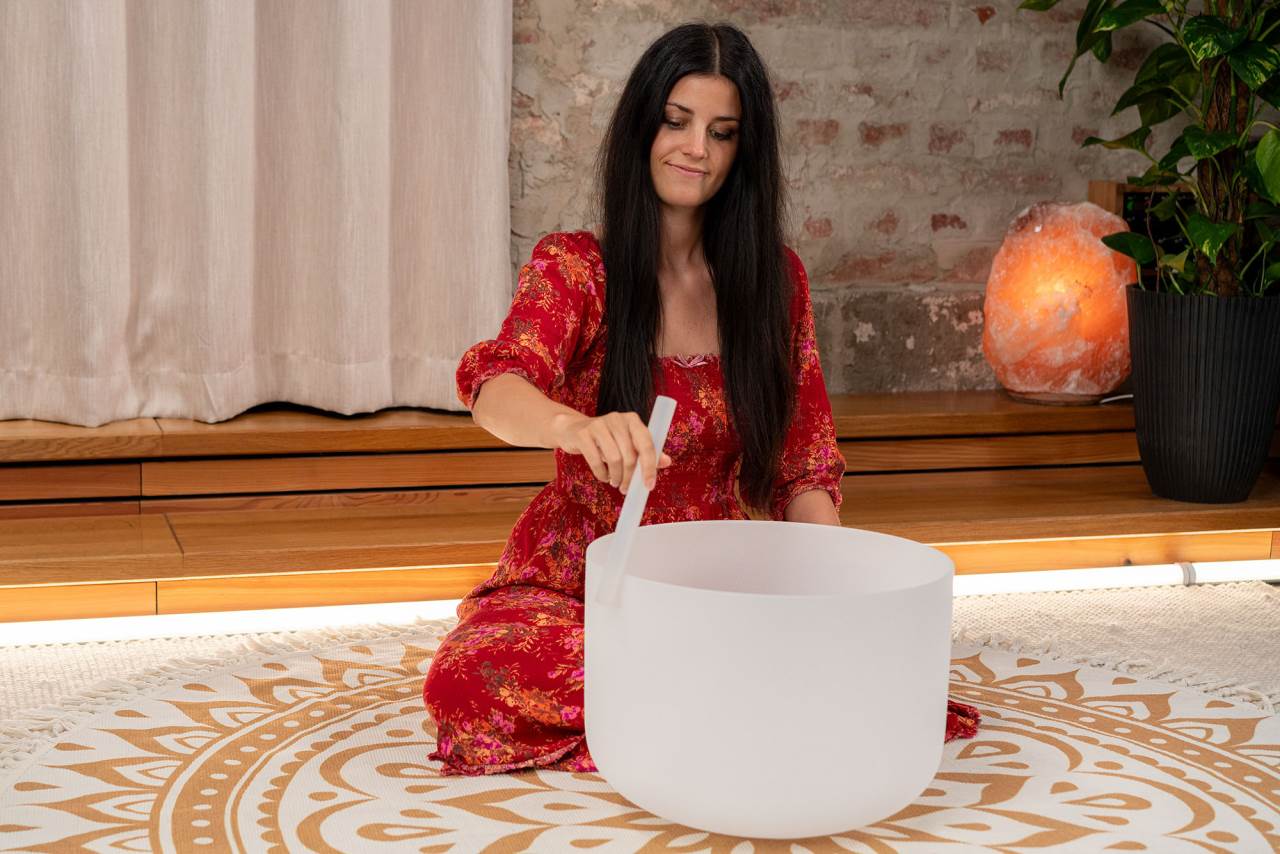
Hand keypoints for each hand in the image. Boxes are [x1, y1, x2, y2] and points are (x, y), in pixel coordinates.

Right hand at [551, 411, 671, 492]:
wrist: (572, 430)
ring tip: (615, 482)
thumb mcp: (627, 443)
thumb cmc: (605, 440)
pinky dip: (601, 474)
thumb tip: (667, 462)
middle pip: (630, 455)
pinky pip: (595, 460)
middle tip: (626, 488)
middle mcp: (617, 419)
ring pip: (614, 458)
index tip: (649, 486)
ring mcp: (599, 424)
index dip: (650, 467)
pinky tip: (603, 477)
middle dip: (629, 477)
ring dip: (616, 477)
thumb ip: (646, 452)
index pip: (646, 444)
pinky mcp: (583, 434)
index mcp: (632, 420)